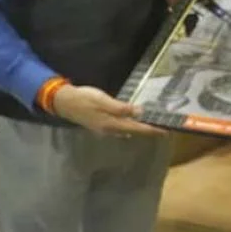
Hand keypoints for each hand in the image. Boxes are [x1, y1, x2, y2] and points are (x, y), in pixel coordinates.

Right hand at [51, 85, 165, 136]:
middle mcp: (111, 130)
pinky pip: (120, 128)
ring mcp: (105, 129)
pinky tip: (132, 122)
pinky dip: (130, 126)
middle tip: (163, 128)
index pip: (137, 129)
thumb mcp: (103, 101)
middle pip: (134, 132)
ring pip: (127, 131)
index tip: (166, 131)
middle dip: (148, 131)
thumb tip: (140, 112)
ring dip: (140, 129)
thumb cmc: (84, 99)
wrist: (64, 102)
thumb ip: (121, 108)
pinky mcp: (101, 125)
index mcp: (112, 124)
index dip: (152, 130)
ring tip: (152, 125)